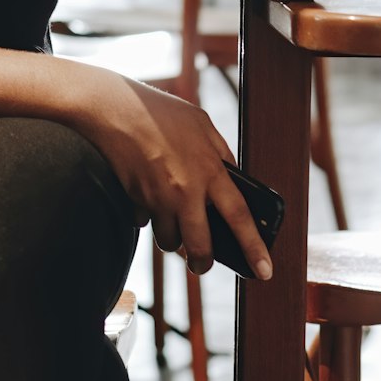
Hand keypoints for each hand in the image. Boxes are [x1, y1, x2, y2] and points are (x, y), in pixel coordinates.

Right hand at [83, 72, 273, 278]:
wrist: (115, 108)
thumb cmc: (161, 112)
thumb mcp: (202, 125)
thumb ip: (222, 153)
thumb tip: (235, 178)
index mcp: (210, 171)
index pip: (239, 217)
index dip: (254, 247)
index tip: (265, 271)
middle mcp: (185, 191)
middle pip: (200, 247)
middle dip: (202, 263)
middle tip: (202, 263)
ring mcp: (158, 198)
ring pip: (169, 240)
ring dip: (173, 237)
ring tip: (174, 220)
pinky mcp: (136, 200)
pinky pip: (145, 222)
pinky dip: (149, 217)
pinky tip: (149, 197)